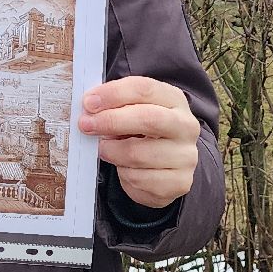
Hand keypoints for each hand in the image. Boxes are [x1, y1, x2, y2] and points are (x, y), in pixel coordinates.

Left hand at [77, 76, 202, 209]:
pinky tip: (124, 168)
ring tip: (105, 149)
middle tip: (85, 125)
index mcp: (174, 99)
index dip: (113, 94)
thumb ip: (115, 106)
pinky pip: (140, 179)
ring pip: (138, 154)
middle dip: (111, 121)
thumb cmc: (143, 132)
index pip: (144, 89)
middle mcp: (185, 126)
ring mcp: (186, 156)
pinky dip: (124, 174)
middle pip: (148, 119)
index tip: (88, 102)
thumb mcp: (132, 112)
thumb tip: (89, 109)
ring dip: (112, 152)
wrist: (166, 167)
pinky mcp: (179, 182)